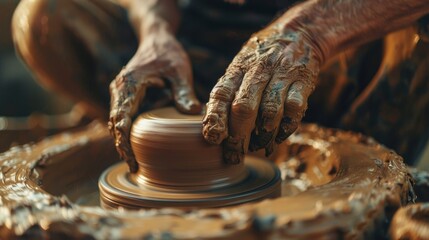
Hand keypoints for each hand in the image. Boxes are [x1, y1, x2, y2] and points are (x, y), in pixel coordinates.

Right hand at [109, 31, 200, 172]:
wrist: (156, 38)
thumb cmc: (168, 53)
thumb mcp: (180, 70)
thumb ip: (184, 91)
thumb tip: (193, 113)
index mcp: (129, 84)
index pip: (121, 118)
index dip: (124, 140)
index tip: (131, 158)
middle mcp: (119, 88)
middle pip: (114, 123)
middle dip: (121, 145)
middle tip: (133, 167)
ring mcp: (119, 91)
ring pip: (115, 121)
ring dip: (121, 140)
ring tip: (133, 162)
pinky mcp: (124, 94)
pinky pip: (120, 116)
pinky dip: (125, 131)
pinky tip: (134, 145)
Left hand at [202, 25, 320, 163]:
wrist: (298, 34)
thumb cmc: (261, 60)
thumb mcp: (240, 67)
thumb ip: (228, 93)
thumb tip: (211, 129)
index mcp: (237, 69)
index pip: (221, 94)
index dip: (215, 117)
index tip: (212, 139)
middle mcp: (257, 71)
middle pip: (244, 108)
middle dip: (238, 136)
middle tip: (234, 155)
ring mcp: (281, 75)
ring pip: (270, 111)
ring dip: (263, 135)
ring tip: (259, 146)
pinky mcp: (303, 81)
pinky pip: (294, 109)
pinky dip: (286, 128)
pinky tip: (279, 136)